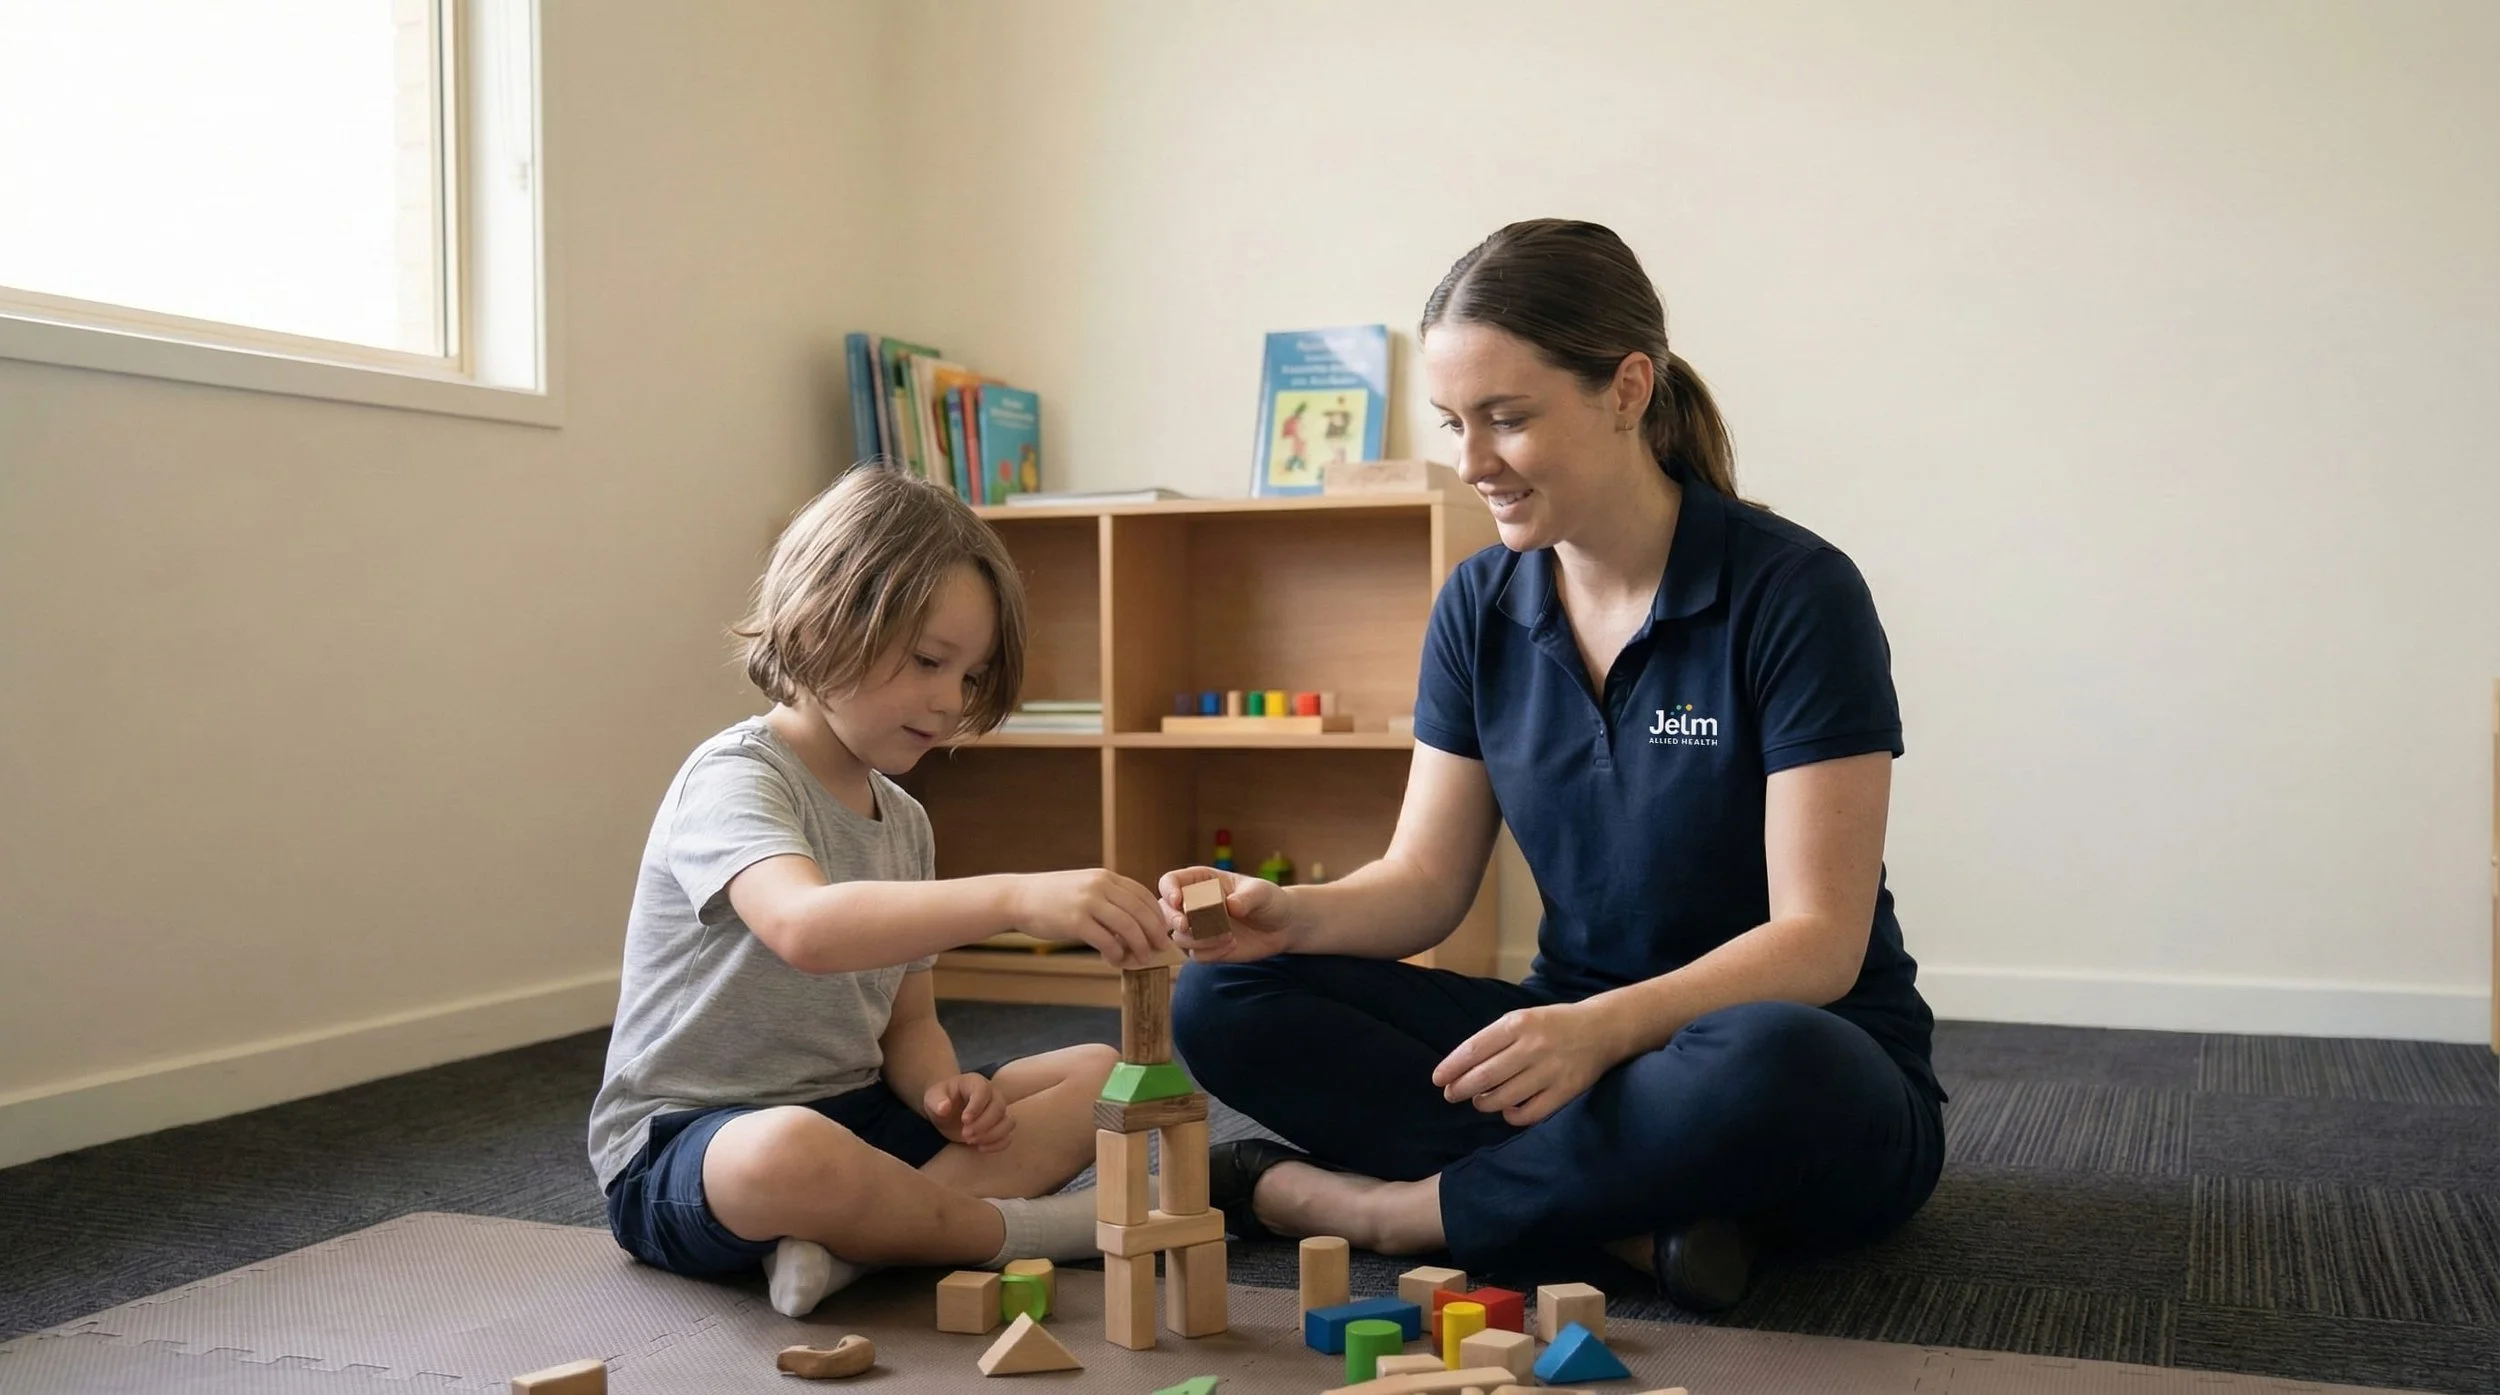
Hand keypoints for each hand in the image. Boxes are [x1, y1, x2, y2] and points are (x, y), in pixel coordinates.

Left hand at [923, 1072, 1013, 1151]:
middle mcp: (993, 1095)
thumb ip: (937, 1101)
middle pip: (999, 1108)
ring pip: (1008, 1122)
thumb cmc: (940, 1100)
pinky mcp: (999, 1127)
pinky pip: (1008, 1136)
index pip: (984, 1091)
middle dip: (983, 1124)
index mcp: (976, 1083)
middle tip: (965, 1134)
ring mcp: (999, 1111)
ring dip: (992, 1135)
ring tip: (971, 1141)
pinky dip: (997, 1144)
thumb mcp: (932, 1098)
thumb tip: (944, 1108)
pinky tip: (980, 1148)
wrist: (945, 1111)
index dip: (977, 1106)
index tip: (964, 1120)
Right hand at [1008, 868, 1170, 967]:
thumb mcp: (1085, 887)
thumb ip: (1108, 898)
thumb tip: (1135, 922)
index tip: (1162, 932)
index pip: (1143, 895)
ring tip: (1141, 958)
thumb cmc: (1053, 897)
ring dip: (1139, 946)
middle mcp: (1100, 886)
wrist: (1019, 898)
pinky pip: (1106, 941)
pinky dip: (1116, 953)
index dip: (1157, 916)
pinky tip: (1114, 959)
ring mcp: (1088, 903)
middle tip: (1160, 949)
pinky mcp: (1075, 922)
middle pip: (1140, 912)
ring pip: (1128, 927)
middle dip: (1154, 933)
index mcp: (1105, 877)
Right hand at [1157, 867, 1295, 962]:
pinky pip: (1196, 955)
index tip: (1179, 901)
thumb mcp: (1261, 893)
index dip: (1169, 890)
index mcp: (1200, 881)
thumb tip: (1230, 906)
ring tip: (1229, 935)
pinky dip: (1212, 953)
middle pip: (1165, 911)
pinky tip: (1232, 946)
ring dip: (1201, 939)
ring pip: (1180, 937)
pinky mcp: (1206, 949)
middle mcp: (1193, 904)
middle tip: (1188, 924)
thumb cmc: (1269, 900)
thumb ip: (1246, 897)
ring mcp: (1197, 928)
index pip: (1170, 882)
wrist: (1282, 926)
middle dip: (1174, 919)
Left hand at [1431, 1002, 1621, 1126]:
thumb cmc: (1552, 1025)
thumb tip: (1459, 1068)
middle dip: (1461, 1089)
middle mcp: (1533, 1046)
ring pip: (1503, 1098)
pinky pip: (1528, 1113)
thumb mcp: (1521, 1019)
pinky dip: (1511, 1116)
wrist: (1601, 1029)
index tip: (1438, 1080)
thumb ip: (1494, 1040)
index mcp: (1518, 1023)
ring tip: (1480, 1101)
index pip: (1474, 1049)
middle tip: (1452, 1095)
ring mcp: (1550, 1070)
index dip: (1452, 1067)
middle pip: (1484, 1077)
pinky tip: (1507, 1110)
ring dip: (1484, 1103)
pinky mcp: (1565, 1091)